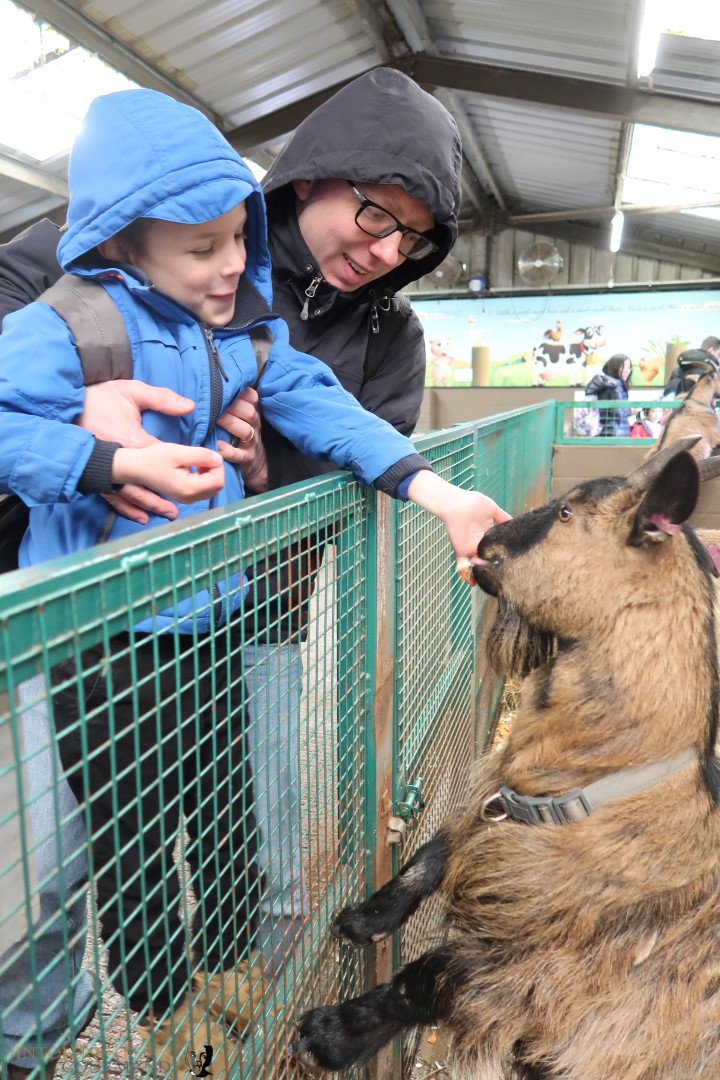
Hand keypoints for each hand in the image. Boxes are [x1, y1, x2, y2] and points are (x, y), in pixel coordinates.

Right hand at [79, 380, 196, 520]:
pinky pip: (119, 499)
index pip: (175, 459)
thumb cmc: (99, 399)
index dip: (198, 462)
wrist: (66, 407)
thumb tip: (189, 406)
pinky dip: (131, 509)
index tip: (211, 459)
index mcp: (137, 444)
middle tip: (207, 487)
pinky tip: (143, 517)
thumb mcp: (132, 392)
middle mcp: (128, 464)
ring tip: (172, 514)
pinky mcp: (104, 476)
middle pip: (160, 482)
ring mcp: (114, 472)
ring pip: (140, 496)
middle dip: (188, 487)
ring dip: (157, 505)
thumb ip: (162, 399)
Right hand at [112, 444, 224, 503]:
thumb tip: (219, 459)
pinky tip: (192, 467)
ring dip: (209, 473)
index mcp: (189, 489)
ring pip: (211, 488)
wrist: (136, 468)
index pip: (218, 481)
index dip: (217, 466)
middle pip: (217, 486)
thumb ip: (201, 456)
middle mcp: (190, 498)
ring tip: (195, 461)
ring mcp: (187, 499)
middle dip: (214, 470)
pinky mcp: (184, 496)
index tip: (206, 454)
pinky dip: (203, 477)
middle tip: (201, 457)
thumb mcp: (178, 453)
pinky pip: (203, 488)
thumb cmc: (154, 458)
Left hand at [216, 387, 267, 491]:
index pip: (252, 397)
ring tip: (212, 420)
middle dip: (232, 407)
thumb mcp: (241, 415)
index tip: (223, 387)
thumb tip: (208, 381)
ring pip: (246, 431)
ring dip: (230, 424)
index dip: (239, 391)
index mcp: (253, 411)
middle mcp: (254, 425)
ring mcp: (252, 443)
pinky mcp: (247, 459)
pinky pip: (239, 454)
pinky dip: (228, 450)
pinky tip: (217, 445)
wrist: (256, 464)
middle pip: (250, 412)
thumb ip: (231, 401)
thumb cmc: (239, 433)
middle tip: (213, 404)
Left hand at [406, 472, 510, 580]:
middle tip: (505, 573)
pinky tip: (472, 583)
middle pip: (488, 556)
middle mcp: (479, 541)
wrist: (455, 504)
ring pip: (478, 563)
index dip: (502, 552)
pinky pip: (463, 565)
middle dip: (495, 565)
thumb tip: (517, 524)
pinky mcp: (461, 550)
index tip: (512, 560)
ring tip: (493, 579)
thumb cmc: (473, 503)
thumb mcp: (493, 509)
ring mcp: (470, 547)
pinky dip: (466, 575)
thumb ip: (503, 517)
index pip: (496, 545)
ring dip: (483, 572)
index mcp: (487, 532)